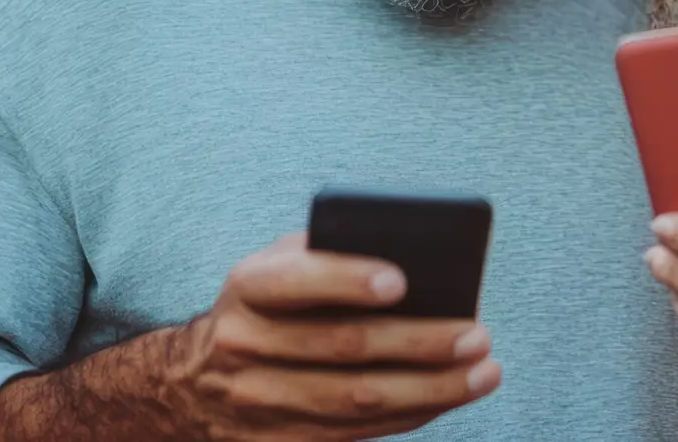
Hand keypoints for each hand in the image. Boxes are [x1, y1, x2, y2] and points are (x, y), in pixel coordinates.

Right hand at [166, 232, 499, 438]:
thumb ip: (330, 253)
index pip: (295, 280)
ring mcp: (258, 400)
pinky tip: (450, 395)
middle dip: (419, 342)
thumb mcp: (278, 265)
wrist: (193, 381)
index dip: (346, 279)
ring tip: (484, 371)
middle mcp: (245, 344)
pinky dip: (411, 414)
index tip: (401, 280)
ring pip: (356, 400)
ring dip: (430, 388)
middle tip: (477, 334)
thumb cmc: (268, 305)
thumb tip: (416, 261)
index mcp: (247, 287)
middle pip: (342, 347)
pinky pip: (356, 432)